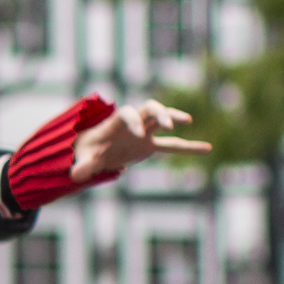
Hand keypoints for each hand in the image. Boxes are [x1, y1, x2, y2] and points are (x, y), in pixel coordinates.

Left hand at [73, 97, 209, 186]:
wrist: (90, 151)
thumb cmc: (85, 151)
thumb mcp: (82, 159)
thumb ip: (82, 165)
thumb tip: (76, 175)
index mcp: (115, 123)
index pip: (127, 113)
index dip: (133, 120)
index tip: (138, 133)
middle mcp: (132, 123)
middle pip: (148, 109)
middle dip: (159, 113)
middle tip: (169, 123)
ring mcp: (143, 133)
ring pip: (161, 120)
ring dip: (173, 118)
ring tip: (187, 121)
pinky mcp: (149, 146)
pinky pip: (172, 146)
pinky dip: (188, 148)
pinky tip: (206, 148)